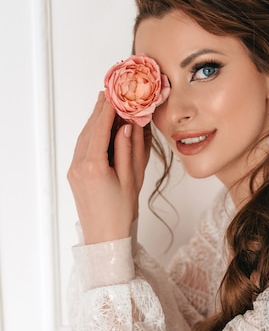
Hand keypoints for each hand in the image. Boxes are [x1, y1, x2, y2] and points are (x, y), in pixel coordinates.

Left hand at [67, 92, 150, 243]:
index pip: (100, 128)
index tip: (115, 94)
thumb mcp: (131, 178)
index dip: (108, 109)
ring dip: (95, 122)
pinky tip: (101, 130)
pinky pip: (82, 148)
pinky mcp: (75, 175)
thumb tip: (127, 126)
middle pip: (89, 130)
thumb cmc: (121, 212)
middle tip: (110, 94)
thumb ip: (128, 149)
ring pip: (84, 138)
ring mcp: (74, 170)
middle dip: (99, 111)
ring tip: (106, 107)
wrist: (105, 236)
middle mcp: (79, 165)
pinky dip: (91, 135)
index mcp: (94, 165)